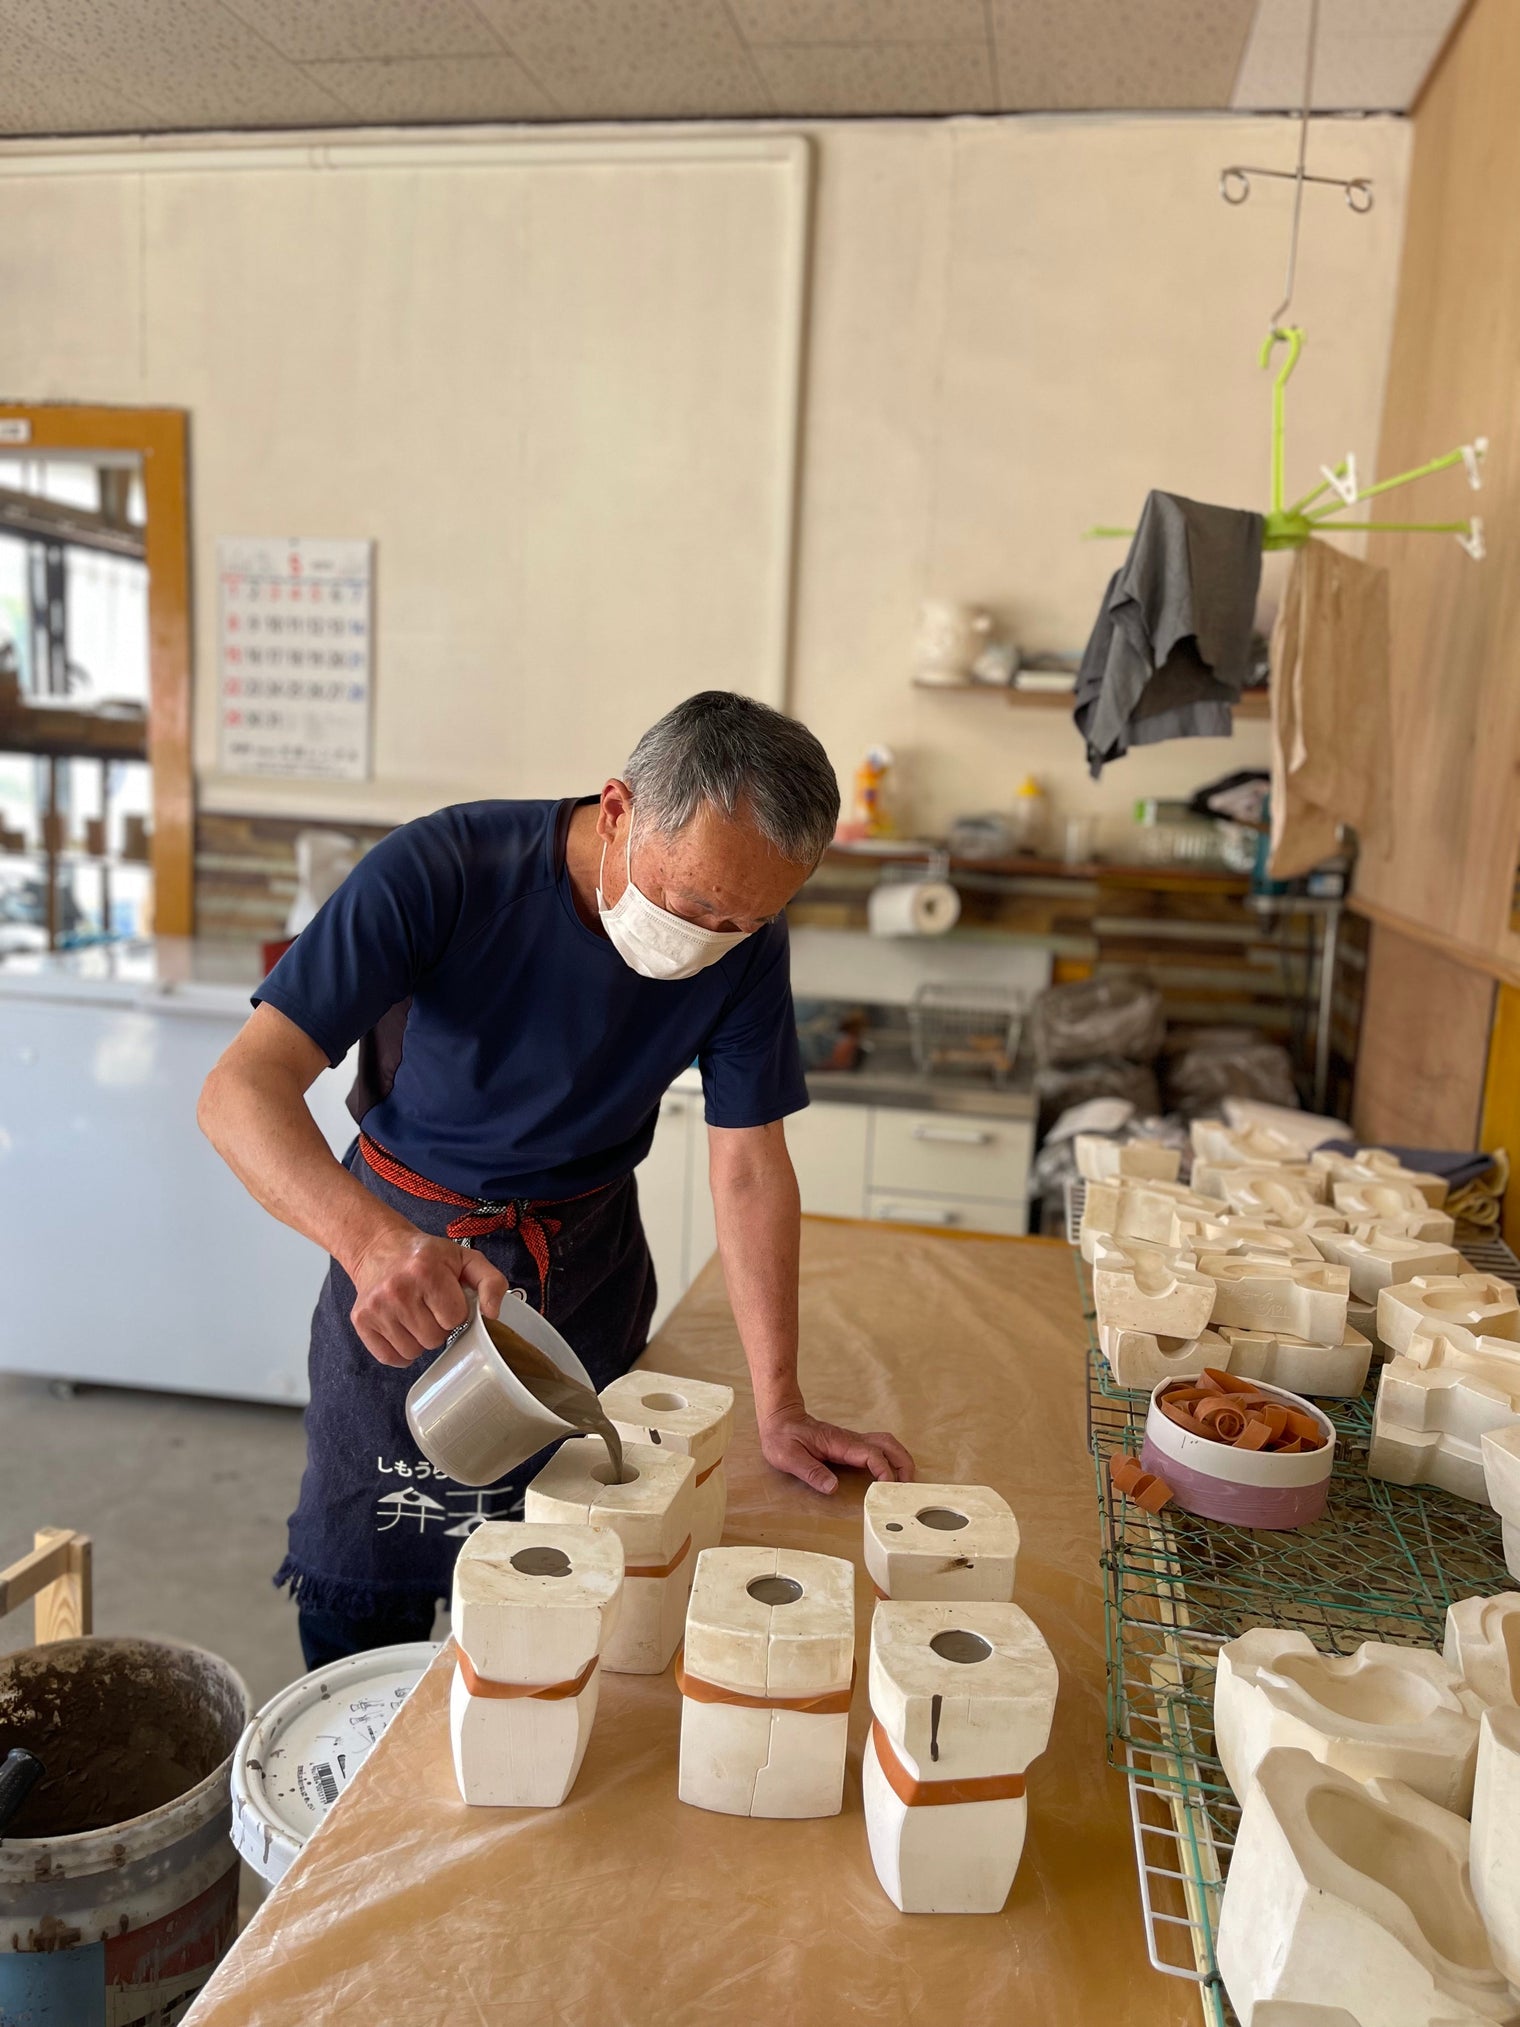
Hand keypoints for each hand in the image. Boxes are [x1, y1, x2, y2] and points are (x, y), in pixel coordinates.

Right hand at [347, 1225, 508, 1368]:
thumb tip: (492, 1314)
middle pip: (434, 1339)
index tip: (447, 1298)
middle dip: (438, 1326)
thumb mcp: (465, 1259)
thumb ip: (491, 1282)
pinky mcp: (361, 1321)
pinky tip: (401, 1327)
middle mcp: (398, 1290)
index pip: (455, 1319)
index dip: (456, 1311)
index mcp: (427, 1272)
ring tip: (415, 1314)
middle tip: (430, 1306)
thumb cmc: (426, 1257)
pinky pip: (390, 1358)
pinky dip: (399, 1350)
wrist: (379, 1247)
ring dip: (419, 1338)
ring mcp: (376, 1307)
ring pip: (413, 1352)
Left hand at [758, 1406, 914, 1494]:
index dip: (883, 1470)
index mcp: (838, 1443)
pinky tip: (891, 1473)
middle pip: (887, 1444)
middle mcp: (850, 1439)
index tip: (888, 1488)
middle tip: (909, 1485)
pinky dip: (891, 1459)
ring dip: (900, 1460)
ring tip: (905, 1481)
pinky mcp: (850, 1445)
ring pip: (886, 1444)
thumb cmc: (782, 1437)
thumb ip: (811, 1472)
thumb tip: (833, 1487)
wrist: (779, 1418)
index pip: (870, 1454)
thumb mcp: (788, 1457)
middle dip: (903, 1463)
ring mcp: (851, 1441)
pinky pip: (878, 1448)